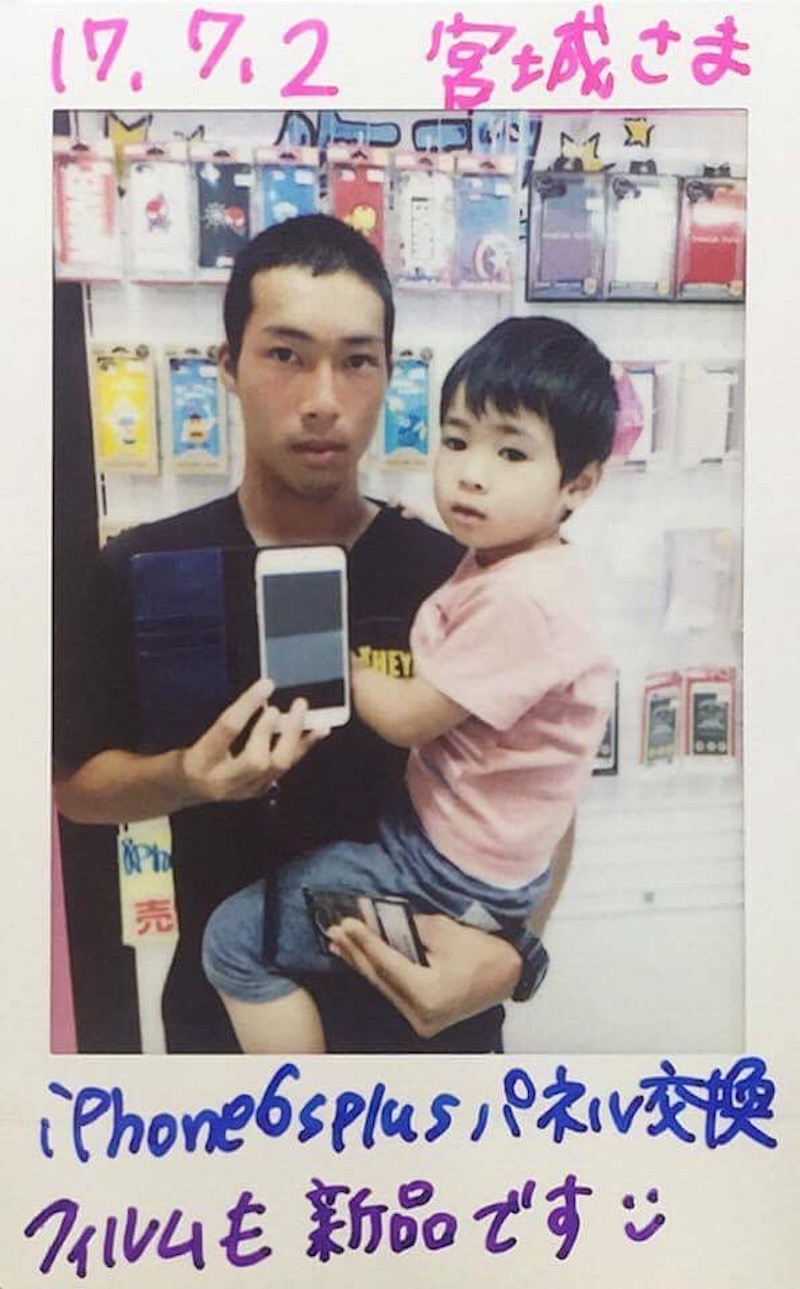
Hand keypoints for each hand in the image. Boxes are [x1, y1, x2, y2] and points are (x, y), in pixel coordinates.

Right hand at [181, 678, 327, 804]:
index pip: (228, 729)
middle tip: (281, 706)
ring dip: (294, 736)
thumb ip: (227, 720)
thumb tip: (261, 693)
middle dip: (271, 729)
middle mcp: (224, 780)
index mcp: (202, 760)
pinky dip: (304, 746)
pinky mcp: (260, 790)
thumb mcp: (195, 734)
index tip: (266, 685)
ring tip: (302, 711)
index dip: (248, 705)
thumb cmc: (191, 753)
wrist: (187, 787)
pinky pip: (287, 766)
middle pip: (257, 760)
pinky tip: (320, 730)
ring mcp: (245, 789)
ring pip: (278, 766)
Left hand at [327, 913, 521, 1038]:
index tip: (346, 922)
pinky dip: (376, 973)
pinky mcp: (422, 1018)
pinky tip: (358, 960)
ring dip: (359, 963)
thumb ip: (408, 925)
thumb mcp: (447, 932)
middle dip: (355, 953)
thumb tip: (374, 914)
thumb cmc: (483, 952)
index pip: (387, 965)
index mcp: (428, 995)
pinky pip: (392, 991)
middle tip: (334, 929)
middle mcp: (420, 1015)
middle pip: (379, 979)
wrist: (510, 977)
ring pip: (382, 987)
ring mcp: (420, 1021)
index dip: (365, 942)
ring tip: (337, 944)